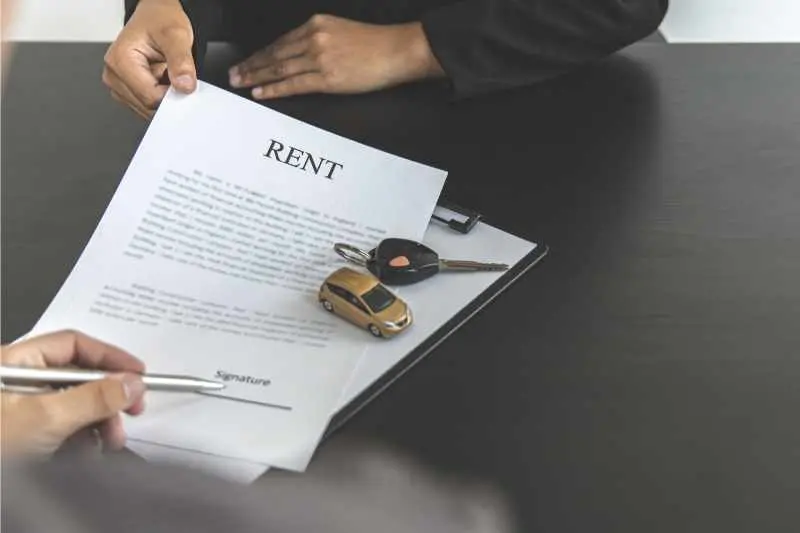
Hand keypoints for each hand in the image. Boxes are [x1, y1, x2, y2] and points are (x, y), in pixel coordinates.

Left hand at [1, 330, 145, 456]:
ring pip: (72, 404)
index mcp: (13, 362)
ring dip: (98, 421)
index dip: (109, 356)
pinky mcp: (22, 435)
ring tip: (110, 441)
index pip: (72, 345)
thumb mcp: (46, 418)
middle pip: (76, 375)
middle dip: (107, 395)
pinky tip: (89, 451)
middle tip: (133, 410)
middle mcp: (16, 380)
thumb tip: (132, 383)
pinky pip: (62, 426)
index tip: (138, 373)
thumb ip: (94, 398)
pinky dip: (81, 436)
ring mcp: (18, 409)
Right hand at [103, 0, 195, 118]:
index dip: (171, 93)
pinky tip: (161, 79)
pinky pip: (147, 105)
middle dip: (167, 94)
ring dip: (163, 95)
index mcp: (120, 61)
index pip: (149, 97)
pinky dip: (160, 96)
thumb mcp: (176, 35)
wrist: (155, 16)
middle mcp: (113, 75)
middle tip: (172, 72)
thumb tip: (184, 85)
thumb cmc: (160, 21)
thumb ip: (181, 61)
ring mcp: (118, 85)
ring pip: (148, 109)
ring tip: (165, 72)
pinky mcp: (126, 91)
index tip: (181, 80)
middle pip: (147, 106)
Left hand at [229, 15, 444, 99]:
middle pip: (274, 54)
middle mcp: (313, 38)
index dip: (261, 53)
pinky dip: (274, 88)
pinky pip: (293, 84)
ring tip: (240, 84)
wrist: (398, 50)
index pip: (281, 42)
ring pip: (279, 68)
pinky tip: (260, 92)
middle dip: (251, 65)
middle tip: (233, 74)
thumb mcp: (342, 31)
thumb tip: (303, 56)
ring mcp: (319, 58)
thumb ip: (321, 40)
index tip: (247, 61)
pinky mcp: (327, 78)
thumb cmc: (376, 44)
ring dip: (256, 77)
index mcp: (316, 25)